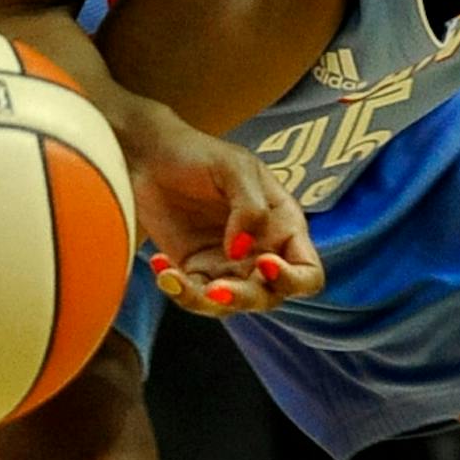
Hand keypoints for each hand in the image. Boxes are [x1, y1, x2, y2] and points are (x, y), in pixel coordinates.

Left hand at [128, 112, 323, 316]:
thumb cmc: (200, 154)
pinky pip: (193, 296)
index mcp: (283, 227)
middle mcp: (260, 253)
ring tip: (174, 277)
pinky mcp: (195, 273)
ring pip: (228, 305)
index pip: (307, 272)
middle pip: (268, 296)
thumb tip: (240, 250)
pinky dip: (176, 288)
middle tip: (215, 287)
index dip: (294, 279)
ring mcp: (227, 266)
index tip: (265, 264)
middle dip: (244, 298)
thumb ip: (249, 207)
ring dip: (204, 301)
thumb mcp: (233, 168)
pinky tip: (160, 264)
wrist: (152, 155)